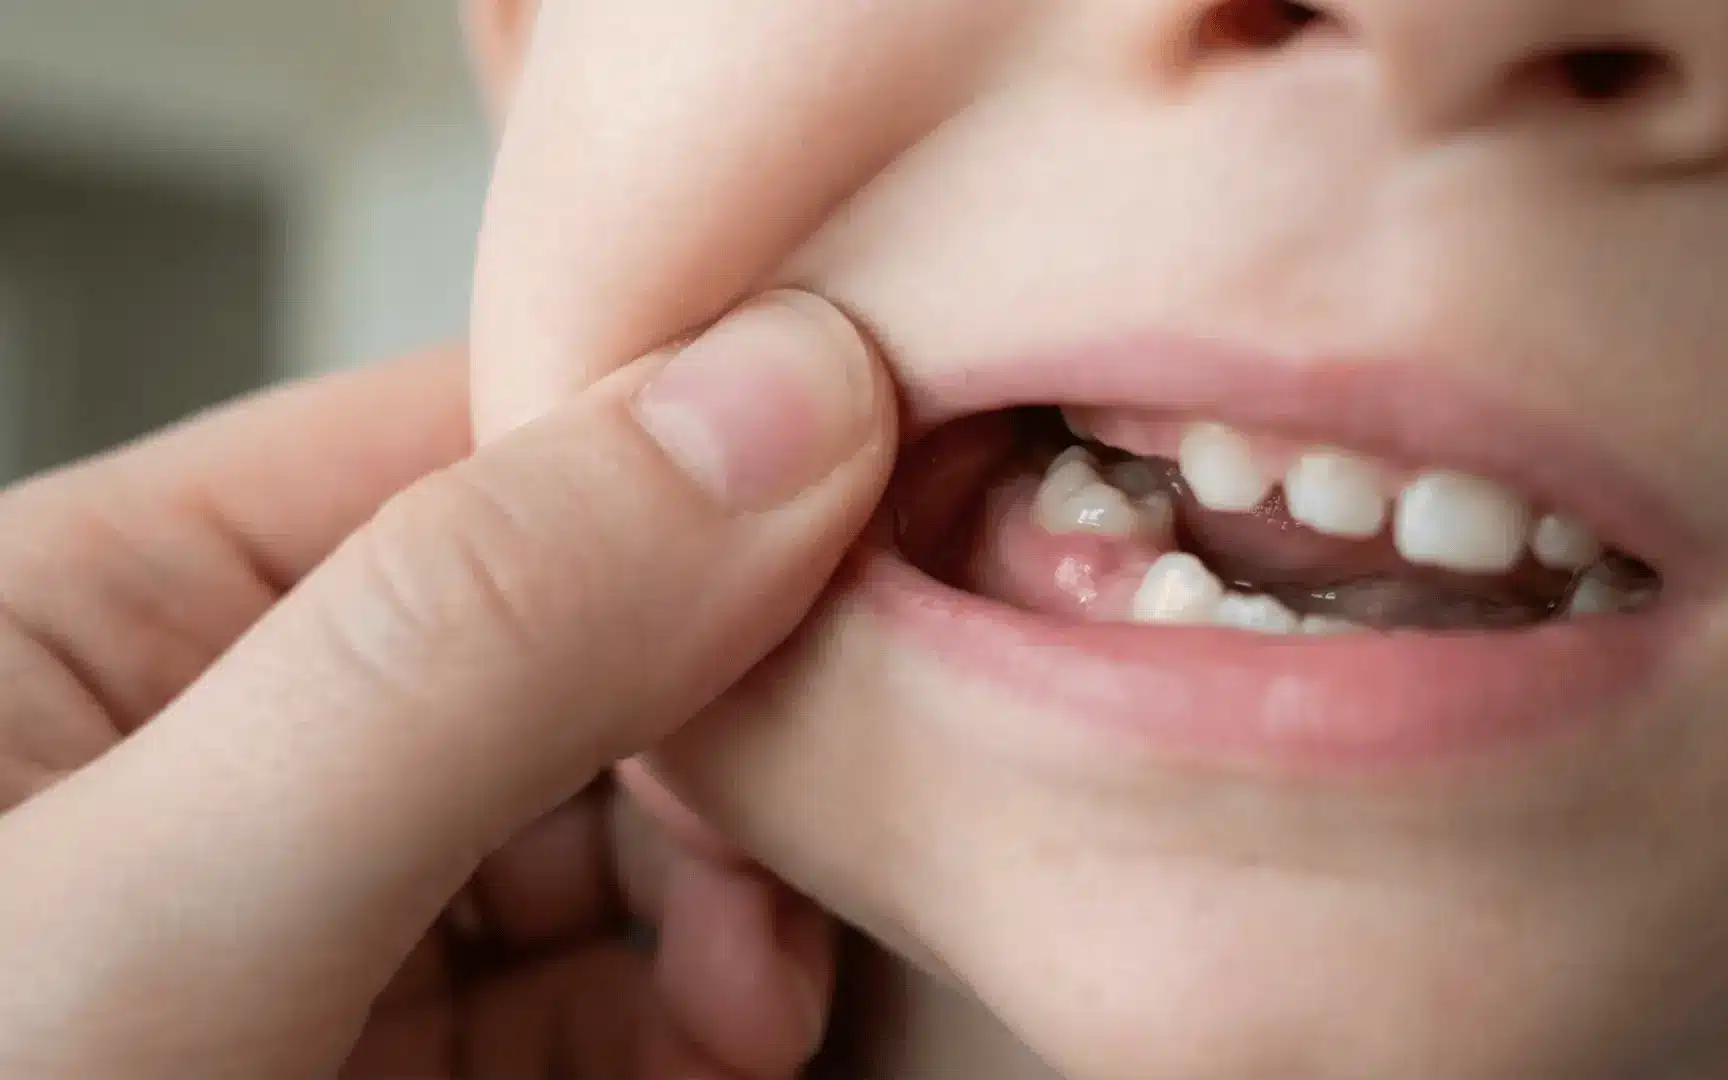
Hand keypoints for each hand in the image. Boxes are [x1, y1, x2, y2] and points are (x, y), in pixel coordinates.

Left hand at [0, 291, 894, 1078]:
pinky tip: (745, 1026)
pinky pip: (599, 994)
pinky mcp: (392, 1069)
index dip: (686, 460)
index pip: (453, 443)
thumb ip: (465, 646)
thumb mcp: (167, 904)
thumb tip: (777, 407)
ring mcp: (312, 927)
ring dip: (741, 878)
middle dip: (727, 718)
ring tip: (775, 955)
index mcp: (91, 617)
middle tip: (824, 787)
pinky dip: (706, 1001)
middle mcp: (210, 758)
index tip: (863, 514)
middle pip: (569, 646)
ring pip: (610, 829)